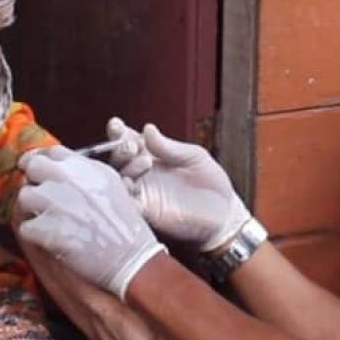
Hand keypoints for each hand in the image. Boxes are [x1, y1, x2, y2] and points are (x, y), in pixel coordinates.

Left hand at [17, 145, 164, 300]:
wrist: (132, 257)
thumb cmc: (124, 225)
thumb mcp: (113, 185)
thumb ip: (85, 172)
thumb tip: (57, 169)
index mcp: (86, 167)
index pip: (51, 152)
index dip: (41, 163)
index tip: (39, 175)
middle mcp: (69, 179)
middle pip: (32, 167)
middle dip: (34, 182)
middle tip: (41, 200)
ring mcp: (57, 203)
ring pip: (24, 197)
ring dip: (32, 211)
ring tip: (50, 224)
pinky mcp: (49, 229)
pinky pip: (26, 227)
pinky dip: (36, 236)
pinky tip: (54, 241)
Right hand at [105, 118, 250, 251]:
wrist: (223, 214)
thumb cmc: (210, 182)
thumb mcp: (195, 157)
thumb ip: (170, 147)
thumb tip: (147, 128)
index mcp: (152, 154)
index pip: (129, 139)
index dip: (119, 132)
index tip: (116, 125)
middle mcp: (142, 173)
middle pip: (118, 159)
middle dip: (120, 150)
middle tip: (132, 146)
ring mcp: (142, 193)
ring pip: (119, 180)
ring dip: (125, 169)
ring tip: (144, 163)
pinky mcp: (146, 213)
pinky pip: (126, 204)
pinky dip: (123, 195)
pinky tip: (130, 186)